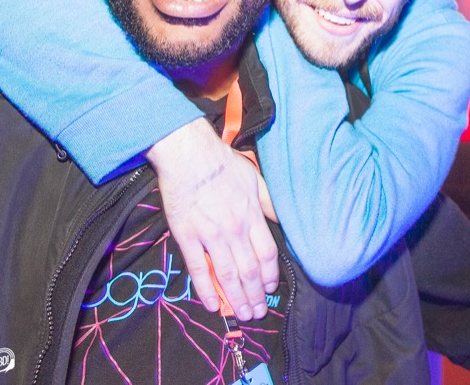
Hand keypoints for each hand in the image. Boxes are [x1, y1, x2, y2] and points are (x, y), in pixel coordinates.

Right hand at [146, 118, 278, 320]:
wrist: (188, 154)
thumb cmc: (223, 164)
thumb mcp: (255, 179)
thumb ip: (269, 203)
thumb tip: (283, 219)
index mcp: (251, 216)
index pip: (267, 254)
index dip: (271, 275)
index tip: (271, 288)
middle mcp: (234, 229)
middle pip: (250, 270)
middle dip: (255, 295)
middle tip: (258, 312)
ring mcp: (209, 234)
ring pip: (227, 275)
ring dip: (236, 298)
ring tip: (242, 315)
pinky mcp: (186, 235)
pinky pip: (198, 268)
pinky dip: (206, 290)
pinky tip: (213, 305)